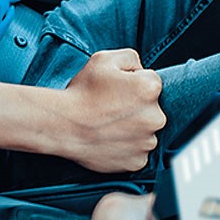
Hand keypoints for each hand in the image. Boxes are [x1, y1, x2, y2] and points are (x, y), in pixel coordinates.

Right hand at [36, 49, 164, 173]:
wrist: (63, 126)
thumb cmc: (82, 92)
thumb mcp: (104, 59)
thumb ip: (131, 57)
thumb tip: (141, 70)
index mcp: (150, 88)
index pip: (150, 81)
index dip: (132, 83)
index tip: (115, 90)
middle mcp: (156, 117)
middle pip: (152, 108)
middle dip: (136, 107)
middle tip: (110, 108)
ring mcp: (147, 142)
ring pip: (146, 131)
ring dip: (133, 128)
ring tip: (108, 125)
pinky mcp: (138, 162)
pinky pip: (138, 151)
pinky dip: (127, 147)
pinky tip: (110, 139)